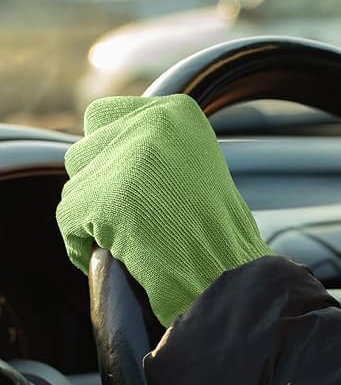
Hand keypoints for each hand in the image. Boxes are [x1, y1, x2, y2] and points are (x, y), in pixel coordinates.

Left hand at [57, 94, 272, 325]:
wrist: (228, 271)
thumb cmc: (216, 227)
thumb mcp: (193, 162)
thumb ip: (151, 146)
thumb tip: (102, 147)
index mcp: (176, 113)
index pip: (103, 114)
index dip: (108, 151)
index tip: (124, 180)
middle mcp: (150, 124)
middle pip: (85, 150)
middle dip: (100, 185)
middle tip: (132, 212)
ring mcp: (127, 162)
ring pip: (76, 187)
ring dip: (93, 215)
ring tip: (129, 235)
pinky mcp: (106, 200)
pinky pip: (69, 221)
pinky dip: (82, 244)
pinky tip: (114, 254)